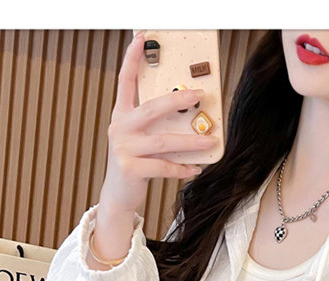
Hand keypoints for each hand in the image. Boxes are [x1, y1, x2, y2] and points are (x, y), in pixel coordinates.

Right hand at [93, 32, 217, 259]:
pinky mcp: (130, 169)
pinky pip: (163, 167)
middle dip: (177, 100)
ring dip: (190, 141)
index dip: (131, 59)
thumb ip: (155, 126)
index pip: (125, 82)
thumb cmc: (134, 163)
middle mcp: (120, 128)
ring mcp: (123, 149)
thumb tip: (189, 116)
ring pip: (163, 140)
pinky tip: (196, 168)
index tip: (140, 38)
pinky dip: (182, 168)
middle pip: (152, 108)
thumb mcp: (139, 140)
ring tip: (210, 140)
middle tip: (199, 95)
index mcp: (122, 116)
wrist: (118, 195)